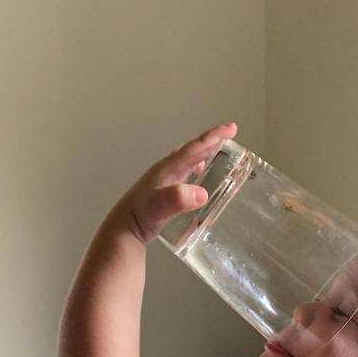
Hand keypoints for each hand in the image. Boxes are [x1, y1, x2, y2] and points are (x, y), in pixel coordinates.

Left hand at [113, 122, 237, 243]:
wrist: (125, 228)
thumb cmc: (142, 215)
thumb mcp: (159, 206)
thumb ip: (177, 198)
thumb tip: (202, 193)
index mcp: (169, 167)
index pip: (194, 148)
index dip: (213, 137)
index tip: (232, 128)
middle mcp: (168, 170)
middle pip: (193, 150)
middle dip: (211, 142)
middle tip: (230, 135)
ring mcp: (166, 180)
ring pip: (189, 161)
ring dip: (205, 154)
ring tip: (220, 151)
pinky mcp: (166, 191)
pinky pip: (187, 174)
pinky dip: (197, 170)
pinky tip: (201, 177)